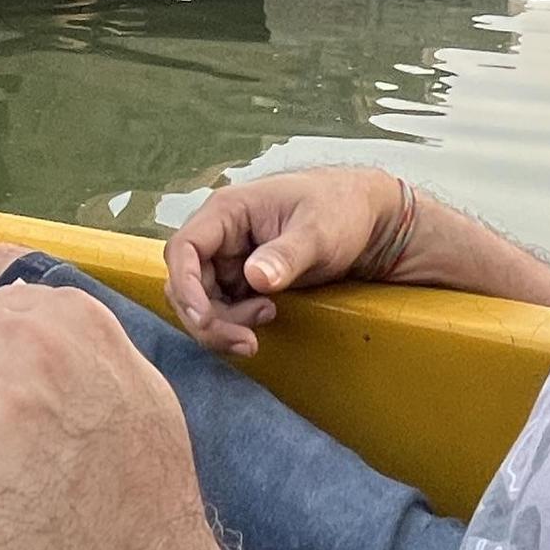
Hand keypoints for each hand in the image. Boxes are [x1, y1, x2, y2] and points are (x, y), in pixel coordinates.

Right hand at [164, 166, 415, 357]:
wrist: (366, 218)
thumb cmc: (340, 210)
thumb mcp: (318, 232)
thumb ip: (286, 255)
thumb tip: (254, 277)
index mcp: (228, 211)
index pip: (183, 249)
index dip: (185, 286)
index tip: (204, 318)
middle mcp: (221, 234)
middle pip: (186, 283)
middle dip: (208, 318)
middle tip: (246, 339)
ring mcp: (230, 258)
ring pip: (202, 301)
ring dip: (224, 323)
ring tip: (270, 315)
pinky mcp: (243, 278)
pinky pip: (223, 307)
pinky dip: (236, 322)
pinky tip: (269, 315)